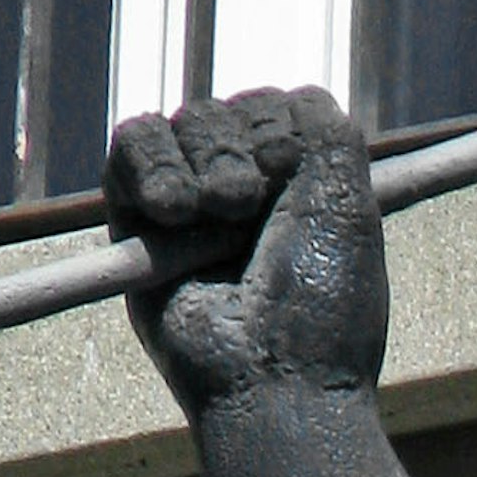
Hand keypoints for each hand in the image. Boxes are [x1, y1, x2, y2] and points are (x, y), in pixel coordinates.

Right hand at [107, 85, 385, 414]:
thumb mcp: (347, 199)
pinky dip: (150, 166)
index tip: (292, 179)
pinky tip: (173, 211)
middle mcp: (245, 190)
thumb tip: (286, 97)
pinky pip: (129, 146)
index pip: (275, 106)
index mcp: (301, 185)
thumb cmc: (321, 303)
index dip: (278, 130)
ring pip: (179, 123)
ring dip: (202, 160)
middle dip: (237, 148)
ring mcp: (190, 207)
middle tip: (250, 207)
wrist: (274, 378)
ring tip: (216, 216)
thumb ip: (322, 124)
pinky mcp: (136, 225)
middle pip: (223, 110)